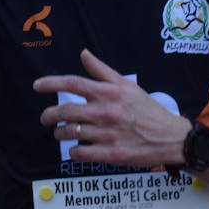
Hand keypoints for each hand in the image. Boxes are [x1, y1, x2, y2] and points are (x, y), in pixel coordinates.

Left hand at [34, 49, 190, 165]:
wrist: (170, 137)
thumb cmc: (147, 110)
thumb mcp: (127, 86)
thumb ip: (102, 71)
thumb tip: (84, 54)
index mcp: (109, 93)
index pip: (73, 83)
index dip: (50, 83)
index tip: (38, 86)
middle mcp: (105, 112)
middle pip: (65, 111)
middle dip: (49, 115)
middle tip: (46, 118)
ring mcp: (107, 134)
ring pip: (69, 133)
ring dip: (60, 133)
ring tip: (62, 133)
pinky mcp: (110, 154)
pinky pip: (79, 153)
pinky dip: (72, 152)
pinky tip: (75, 149)